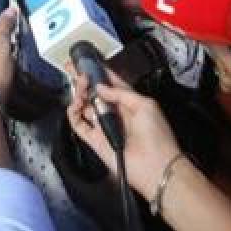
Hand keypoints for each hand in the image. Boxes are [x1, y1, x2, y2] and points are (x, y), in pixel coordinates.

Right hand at [66, 66, 178, 197]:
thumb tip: (101, 87)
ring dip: (79, 95)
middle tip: (77, 73)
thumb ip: (121, 93)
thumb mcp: (145, 104)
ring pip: (85, 106)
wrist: (155, 167)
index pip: (111, 84)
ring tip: (79, 89)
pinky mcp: (95, 139)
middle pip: (95, 93)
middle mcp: (116, 113)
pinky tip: (75, 105)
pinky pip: (78, 124)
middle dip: (85, 81)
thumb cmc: (157, 137)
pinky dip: (73, 113)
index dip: (100, 73)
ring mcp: (105, 126)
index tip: (88, 63)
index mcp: (130, 103)